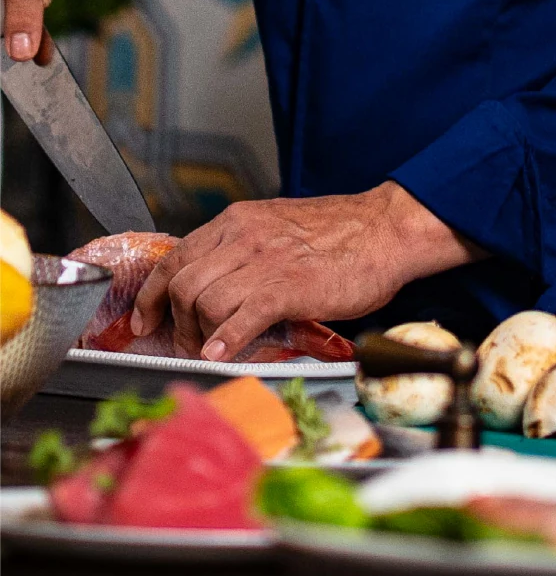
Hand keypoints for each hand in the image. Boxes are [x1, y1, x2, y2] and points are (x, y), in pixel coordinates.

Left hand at [131, 182, 480, 358]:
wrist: (388, 230)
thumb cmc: (344, 233)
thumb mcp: (282, 226)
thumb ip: (247, 249)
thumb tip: (220, 285)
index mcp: (241, 221)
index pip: (177, 257)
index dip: (154, 294)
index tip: (146, 319)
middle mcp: (244, 237)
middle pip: (183, 284)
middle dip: (176, 322)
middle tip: (186, 342)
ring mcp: (264, 262)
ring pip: (203, 303)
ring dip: (200, 335)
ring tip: (211, 348)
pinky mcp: (286, 288)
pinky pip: (237, 320)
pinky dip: (223, 342)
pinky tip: (222, 354)